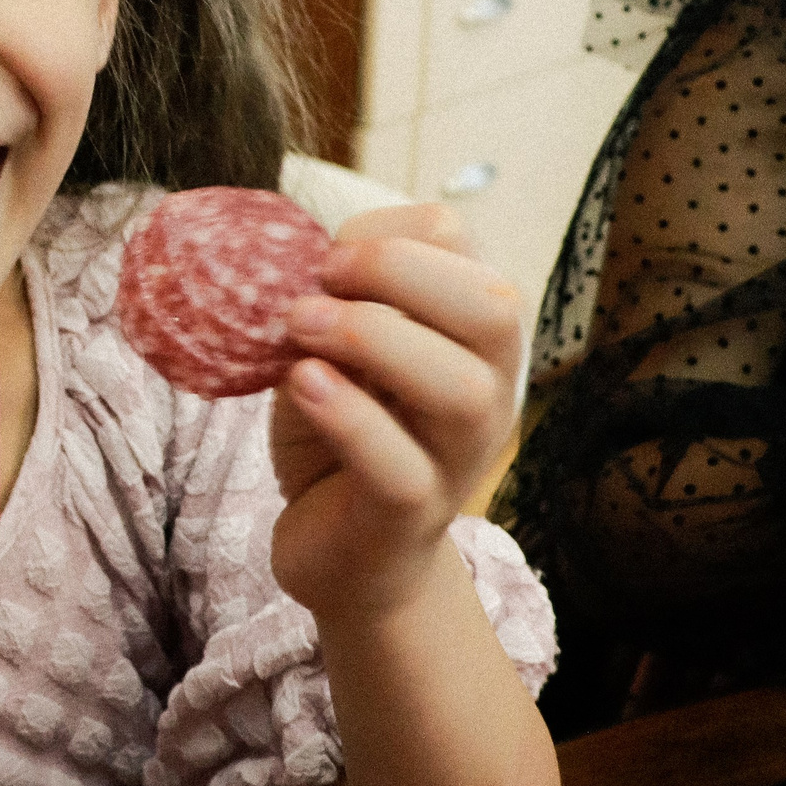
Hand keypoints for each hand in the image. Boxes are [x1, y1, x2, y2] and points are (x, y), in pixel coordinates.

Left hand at [268, 204, 521, 622]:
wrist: (344, 553)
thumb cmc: (344, 433)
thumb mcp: (338, 352)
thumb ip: (334, 302)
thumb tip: (293, 253)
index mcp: (471, 335)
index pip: (466, 246)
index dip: (391, 231)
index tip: (326, 254)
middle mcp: (487, 391)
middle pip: (492, 306)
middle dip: (398, 270)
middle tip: (321, 280)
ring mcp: (457, 458)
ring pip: (459, 387)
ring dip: (371, 338)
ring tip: (299, 326)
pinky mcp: (409, 516)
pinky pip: (399, 466)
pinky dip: (348, 415)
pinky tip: (302, 384)